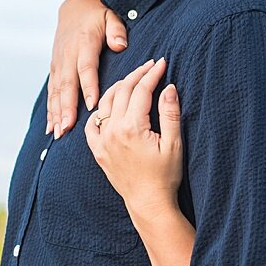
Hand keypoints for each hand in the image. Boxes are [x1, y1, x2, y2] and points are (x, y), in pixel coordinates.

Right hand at [47, 0, 127, 137]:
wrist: (76, 5)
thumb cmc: (99, 13)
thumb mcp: (111, 15)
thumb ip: (116, 30)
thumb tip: (120, 45)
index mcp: (83, 43)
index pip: (86, 67)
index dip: (88, 86)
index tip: (92, 105)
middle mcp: (67, 55)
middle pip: (67, 84)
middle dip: (66, 108)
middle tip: (67, 129)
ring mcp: (58, 62)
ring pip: (56, 91)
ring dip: (55, 113)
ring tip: (57, 133)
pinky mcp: (54, 67)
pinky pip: (51, 91)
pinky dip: (50, 109)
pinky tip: (51, 127)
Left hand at [85, 58, 182, 218]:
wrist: (148, 203)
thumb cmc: (165, 175)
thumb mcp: (174, 143)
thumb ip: (170, 113)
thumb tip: (169, 87)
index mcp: (132, 127)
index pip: (141, 90)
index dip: (152, 74)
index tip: (162, 63)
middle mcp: (112, 131)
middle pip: (122, 91)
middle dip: (137, 74)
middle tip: (150, 66)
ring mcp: (101, 140)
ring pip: (105, 103)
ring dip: (118, 87)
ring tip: (132, 79)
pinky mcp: (97, 150)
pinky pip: (92, 124)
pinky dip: (100, 110)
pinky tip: (109, 105)